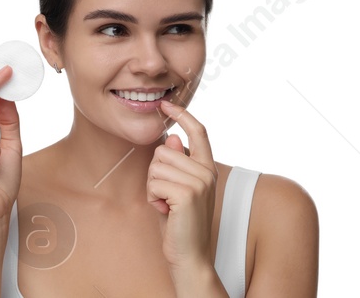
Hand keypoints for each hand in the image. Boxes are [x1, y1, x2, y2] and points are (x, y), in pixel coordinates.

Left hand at [148, 100, 218, 270]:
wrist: (190, 254)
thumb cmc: (179, 222)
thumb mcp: (177, 188)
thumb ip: (177, 164)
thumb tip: (171, 138)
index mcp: (208, 167)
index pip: (199, 131)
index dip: (183, 115)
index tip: (166, 105)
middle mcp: (208, 171)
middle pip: (164, 151)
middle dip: (154, 173)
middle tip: (164, 196)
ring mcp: (200, 182)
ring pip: (156, 167)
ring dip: (152, 187)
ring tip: (165, 204)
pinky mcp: (187, 194)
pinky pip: (154, 183)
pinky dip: (152, 198)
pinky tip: (164, 211)